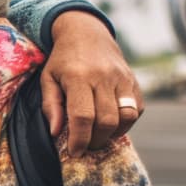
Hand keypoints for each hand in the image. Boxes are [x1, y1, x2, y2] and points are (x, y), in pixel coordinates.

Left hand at [41, 11, 142, 155]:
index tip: (74, 152)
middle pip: (107, 120)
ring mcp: (122, 78)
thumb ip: (50, 106)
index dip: (79, 139)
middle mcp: (103, 77)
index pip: (82, 116)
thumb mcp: (48, 79)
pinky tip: (111, 124)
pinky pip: (137, 109)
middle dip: (96, 140)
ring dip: (114, 134)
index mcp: (78, 77)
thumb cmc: (62, 60)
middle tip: (85, 146)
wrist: (86, 32)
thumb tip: (56, 133)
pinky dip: (126, 123)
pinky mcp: (133, 80)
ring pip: (127, 117)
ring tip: (98, 137)